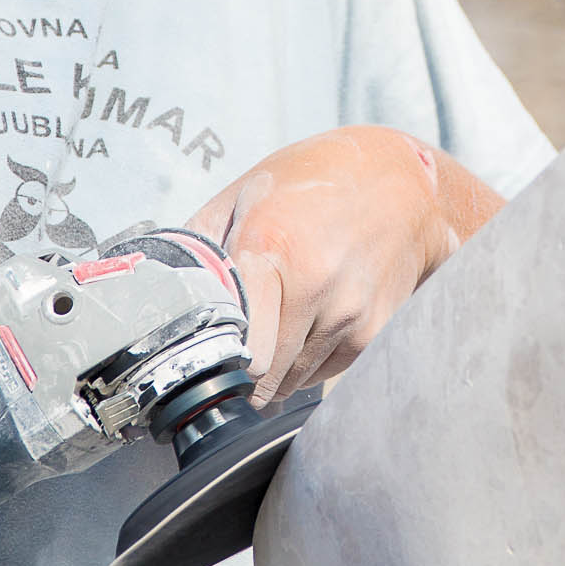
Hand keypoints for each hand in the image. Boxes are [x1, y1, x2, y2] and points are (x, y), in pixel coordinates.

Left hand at [188, 127, 502, 401]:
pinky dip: (308, 364)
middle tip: (231, 357)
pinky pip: (325, 375)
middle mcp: (314, 286)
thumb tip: (159, 292)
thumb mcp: (246, 193)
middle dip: (241, 376)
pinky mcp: (375, 330)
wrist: (404, 183)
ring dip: (276, 371)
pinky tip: (308, 325)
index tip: (206, 363)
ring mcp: (349, 312)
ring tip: (275, 329)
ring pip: (293, 383)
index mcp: (270, 249)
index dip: (216, 365)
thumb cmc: (315, 182)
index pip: (235, 348)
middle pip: (263, 377)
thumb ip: (202, 245)